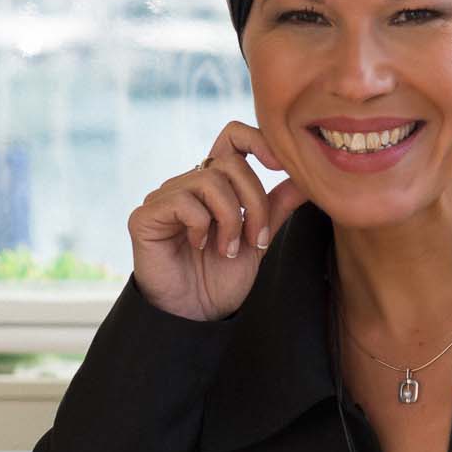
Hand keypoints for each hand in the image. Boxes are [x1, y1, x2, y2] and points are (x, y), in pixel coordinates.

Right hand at [128, 120, 308, 321]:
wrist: (194, 314)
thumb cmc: (222, 278)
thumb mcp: (257, 239)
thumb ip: (276, 207)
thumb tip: (305, 178)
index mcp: (215, 184)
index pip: (233, 136)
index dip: (258, 140)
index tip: (281, 166)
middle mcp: (188, 183)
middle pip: (232, 164)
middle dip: (255, 202)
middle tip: (256, 239)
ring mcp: (165, 197)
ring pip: (211, 181)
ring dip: (231, 219)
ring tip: (229, 250)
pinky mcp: (145, 216)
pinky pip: (184, 203)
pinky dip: (202, 226)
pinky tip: (200, 246)